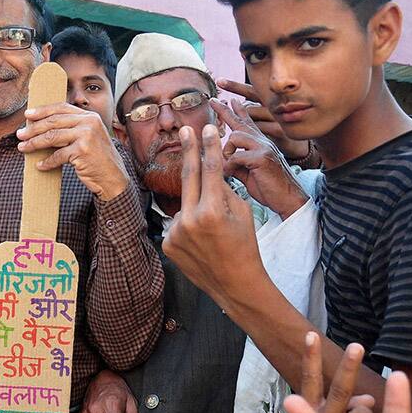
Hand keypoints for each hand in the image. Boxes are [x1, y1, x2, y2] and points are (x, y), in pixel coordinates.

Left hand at [17, 103, 129, 199]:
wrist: (113, 177)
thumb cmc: (97, 159)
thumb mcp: (88, 138)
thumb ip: (72, 129)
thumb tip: (42, 127)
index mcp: (89, 116)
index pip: (61, 108)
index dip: (42, 110)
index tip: (28, 114)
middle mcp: (89, 122)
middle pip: (54, 121)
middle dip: (33, 128)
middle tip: (20, 134)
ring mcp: (87, 135)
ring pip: (52, 136)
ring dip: (34, 143)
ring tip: (23, 148)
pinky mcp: (83, 151)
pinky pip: (58, 155)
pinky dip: (47, 162)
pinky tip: (40, 166)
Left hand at [163, 124, 265, 309]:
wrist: (234, 284)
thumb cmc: (244, 246)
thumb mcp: (242, 214)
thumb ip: (222, 191)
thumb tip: (209, 175)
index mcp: (212, 210)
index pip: (210, 169)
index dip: (208, 146)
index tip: (206, 128)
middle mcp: (189, 219)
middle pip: (188, 176)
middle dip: (188, 151)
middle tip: (185, 130)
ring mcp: (175, 232)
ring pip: (186, 205)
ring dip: (197, 209)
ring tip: (211, 232)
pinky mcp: (167, 243)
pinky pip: (179, 224)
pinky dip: (189, 227)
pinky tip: (201, 242)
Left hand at [210, 98, 307, 219]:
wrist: (288, 200)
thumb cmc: (268, 188)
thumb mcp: (248, 172)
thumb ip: (236, 162)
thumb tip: (220, 159)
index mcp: (259, 144)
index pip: (246, 123)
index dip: (237, 111)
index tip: (228, 100)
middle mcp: (262, 141)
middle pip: (240, 122)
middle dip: (225, 111)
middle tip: (212, 101)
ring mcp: (264, 147)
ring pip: (235, 137)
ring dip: (227, 152)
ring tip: (230, 166)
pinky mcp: (262, 157)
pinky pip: (236, 155)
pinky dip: (230, 166)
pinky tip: (232, 174)